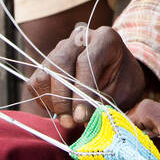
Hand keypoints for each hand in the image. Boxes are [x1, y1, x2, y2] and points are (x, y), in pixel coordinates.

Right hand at [27, 24, 146, 128]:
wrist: (119, 73)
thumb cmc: (123, 82)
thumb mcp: (123, 91)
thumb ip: (103, 102)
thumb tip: (82, 120)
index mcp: (105, 38)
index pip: (85, 62)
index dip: (82, 91)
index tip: (81, 116)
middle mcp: (80, 37)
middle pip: (60, 64)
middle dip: (63, 98)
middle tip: (71, 122)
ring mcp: (61, 47)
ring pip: (45, 73)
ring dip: (52, 100)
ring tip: (68, 118)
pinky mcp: (48, 61)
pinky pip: (36, 82)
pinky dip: (44, 99)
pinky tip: (61, 109)